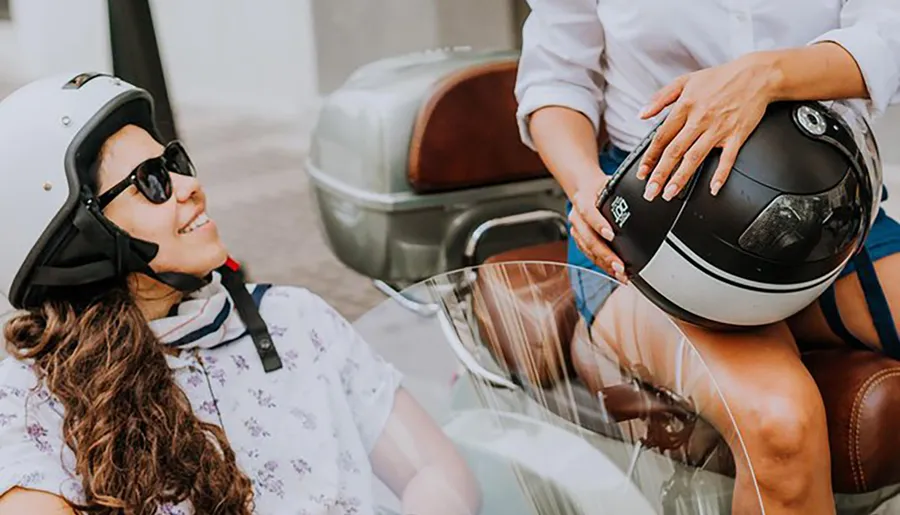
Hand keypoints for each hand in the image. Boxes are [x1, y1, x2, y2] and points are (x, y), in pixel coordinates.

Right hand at [569, 173, 627, 282]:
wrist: (582, 189)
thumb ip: (624, 189)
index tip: (611, 235)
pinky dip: (602, 265)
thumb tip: (649, 192)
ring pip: (589, 251)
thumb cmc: (599, 187)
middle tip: (620, 266)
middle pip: (589, 239)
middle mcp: (576, 217)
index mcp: (583, 200)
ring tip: (621, 274)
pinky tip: (614, 272)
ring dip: (605, 264)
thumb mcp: (610, 183)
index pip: (589, 213)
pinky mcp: (579, 240)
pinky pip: (590, 255)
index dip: (599, 225)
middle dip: (605, 254)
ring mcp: (576, 230)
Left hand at [637, 52, 777, 200]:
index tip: (642, 173)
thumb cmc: (721, 78)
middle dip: (659, 174)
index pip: (661, 137)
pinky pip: (728, 158)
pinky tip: (713, 188)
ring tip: (670, 193)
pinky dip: (721, 174)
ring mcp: (718, 129)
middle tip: (650, 192)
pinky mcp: (737, 135)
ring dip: (681, 178)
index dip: (649, 157)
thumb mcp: (685, 81)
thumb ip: (660, 98)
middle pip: (674, 151)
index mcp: (685, 107)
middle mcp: (699, 119)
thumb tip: (641, 114)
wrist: (757, 74)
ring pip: (695, 157)